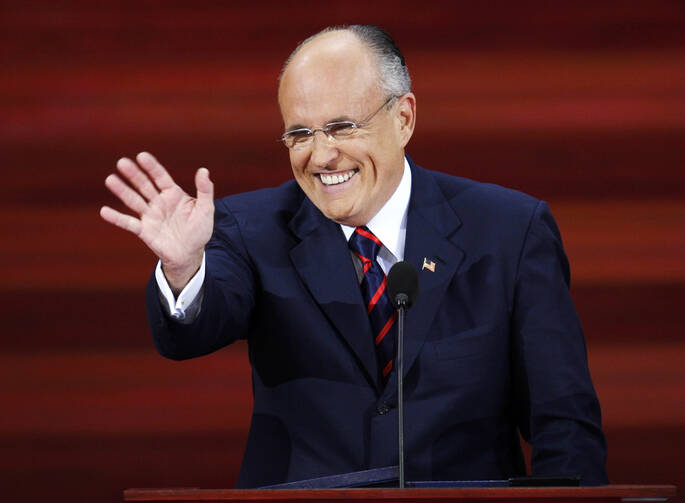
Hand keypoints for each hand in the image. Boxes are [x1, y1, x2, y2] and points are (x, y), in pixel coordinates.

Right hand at [100, 152, 213, 292]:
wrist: (191, 254)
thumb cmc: (199, 230)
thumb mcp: (206, 210)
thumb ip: (205, 190)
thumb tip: (204, 170)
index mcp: (173, 194)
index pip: (160, 177)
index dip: (152, 167)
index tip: (142, 156)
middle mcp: (159, 202)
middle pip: (144, 185)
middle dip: (134, 174)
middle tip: (122, 162)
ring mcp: (150, 216)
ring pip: (134, 200)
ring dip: (122, 191)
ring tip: (110, 179)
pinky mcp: (144, 231)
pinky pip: (129, 223)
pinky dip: (117, 218)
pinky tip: (104, 211)